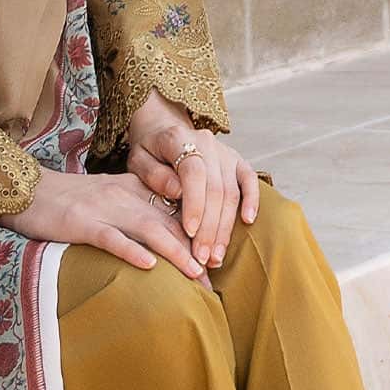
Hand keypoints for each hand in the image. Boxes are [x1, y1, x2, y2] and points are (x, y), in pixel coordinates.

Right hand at [0, 166, 212, 283]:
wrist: (26, 191)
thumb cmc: (66, 201)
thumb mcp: (107, 199)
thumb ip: (134, 210)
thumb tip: (163, 239)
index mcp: (132, 188)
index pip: (174, 210)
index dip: (197, 235)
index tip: (214, 261)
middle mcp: (123, 195)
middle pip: (168, 221)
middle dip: (194, 250)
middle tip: (212, 280)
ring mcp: (103, 208)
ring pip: (148, 228)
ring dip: (174, 251)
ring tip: (195, 273)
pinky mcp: (81, 223)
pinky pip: (110, 237)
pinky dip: (131, 250)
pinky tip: (148, 265)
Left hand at [124, 91, 258, 271]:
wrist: (163, 132)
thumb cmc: (148, 153)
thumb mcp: (137, 160)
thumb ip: (153, 174)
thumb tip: (177, 192)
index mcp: (178, 138)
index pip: (193, 172)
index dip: (194, 204)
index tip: (189, 233)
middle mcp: (206, 141)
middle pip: (215, 188)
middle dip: (209, 227)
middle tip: (201, 258)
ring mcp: (224, 151)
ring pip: (231, 191)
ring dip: (225, 227)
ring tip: (215, 256)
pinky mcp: (237, 160)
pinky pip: (250, 179)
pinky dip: (252, 200)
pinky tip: (248, 222)